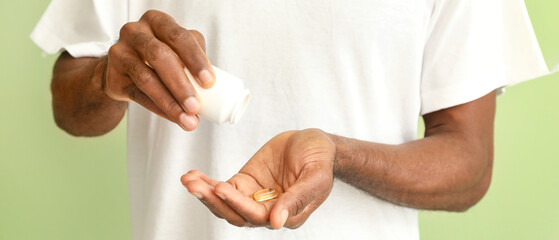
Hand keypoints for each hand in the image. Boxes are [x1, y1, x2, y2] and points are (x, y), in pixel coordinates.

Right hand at [102, 10, 213, 130]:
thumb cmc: (161, 57)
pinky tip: (174, 118)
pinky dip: (159, 108)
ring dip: (170, 102)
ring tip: (188, 120)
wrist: (124, 68)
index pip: (179, 37)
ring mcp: (120, 52)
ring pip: (147, 79)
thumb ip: (195, 59)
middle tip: (196, 106)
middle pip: (161, 56)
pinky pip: (138, 94)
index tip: (209, 82)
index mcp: (157, 21)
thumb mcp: (177, 50)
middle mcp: (135, 32)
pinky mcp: (113, 75)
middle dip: (182, 84)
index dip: (196, 59)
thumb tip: (216, 87)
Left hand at [181, 129, 336, 228]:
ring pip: (225, 203)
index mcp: (287, 214)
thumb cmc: (320, 159)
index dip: (238, 204)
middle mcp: (268, 211)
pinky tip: (193, 177)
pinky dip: (207, 184)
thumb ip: (297, 199)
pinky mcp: (245, 183)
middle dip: (213, 201)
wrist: (314, 142)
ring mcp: (255, 197)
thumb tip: (277, 223)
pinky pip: (223, 188)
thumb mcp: (315, 176)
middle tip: (195, 186)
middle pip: (235, 213)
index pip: (257, 216)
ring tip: (189, 180)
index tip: (222, 188)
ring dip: (206, 193)